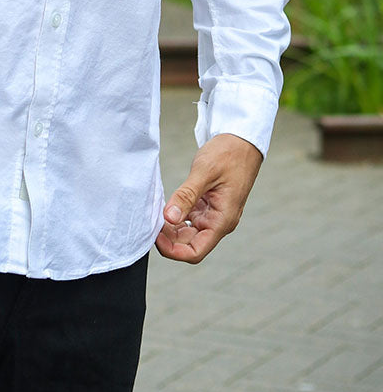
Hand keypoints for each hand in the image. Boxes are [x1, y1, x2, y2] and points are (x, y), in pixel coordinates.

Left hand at [155, 132, 262, 263]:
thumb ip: (186, 196)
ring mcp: (214, 214)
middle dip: (169, 239)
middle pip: (190, 244)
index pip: (196, 251)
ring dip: (171, 229)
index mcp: (222, 220)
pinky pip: (190, 219)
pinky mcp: (208, 205)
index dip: (174, 251)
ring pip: (188, 233)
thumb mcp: (204, 172)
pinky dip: (176, 217)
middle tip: (151, 223)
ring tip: (155, 215)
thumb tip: (169, 217)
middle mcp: (219, 222)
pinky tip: (165, 208)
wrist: (241, 141)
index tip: (156, 238)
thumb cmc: (229, 154)